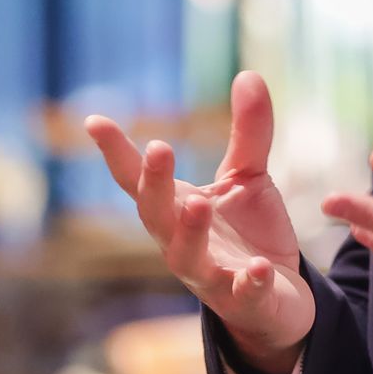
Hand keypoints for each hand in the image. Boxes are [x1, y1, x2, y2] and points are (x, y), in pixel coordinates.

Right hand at [86, 71, 313, 373]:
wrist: (278, 298)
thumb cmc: (250, 233)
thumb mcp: (248, 176)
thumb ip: (248, 131)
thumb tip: (248, 73)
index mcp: (175, 208)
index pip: (136, 179)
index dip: (115, 152)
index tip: (94, 120)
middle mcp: (179, 242)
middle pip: (155, 214)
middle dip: (153, 184)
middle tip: (158, 148)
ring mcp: (208, 274)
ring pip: (186, 256)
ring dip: (189, 231)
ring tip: (198, 202)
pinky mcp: (243, 300)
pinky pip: (242, 292)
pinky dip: (248, 281)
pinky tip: (258, 268)